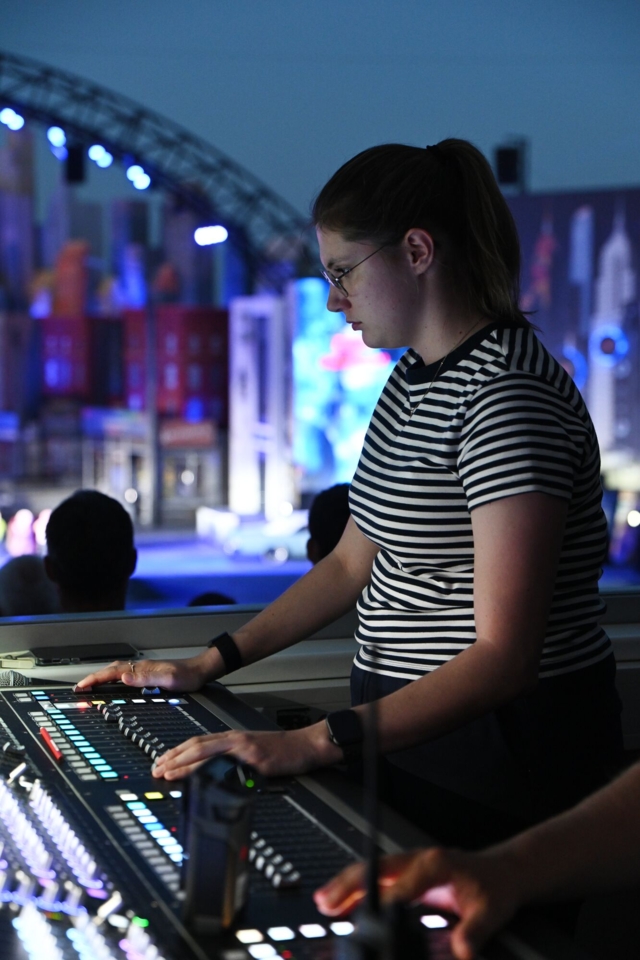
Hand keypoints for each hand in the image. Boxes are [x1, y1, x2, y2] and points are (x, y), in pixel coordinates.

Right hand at [75, 655, 210, 692]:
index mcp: (141, 668)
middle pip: (111, 670)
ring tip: (90, 685)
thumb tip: (124, 678)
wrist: (200, 671)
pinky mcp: (148, 674)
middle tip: (80, 687)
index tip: (82, 686)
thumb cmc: (187, 676)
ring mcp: (143, 670)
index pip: (112, 672)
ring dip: (102, 678)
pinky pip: (124, 675)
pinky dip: (113, 679)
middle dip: (93, 678)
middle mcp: (140, 667)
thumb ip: (146, 679)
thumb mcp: (168, 680)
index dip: (95, 679)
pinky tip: (114, 684)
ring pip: (117, 671)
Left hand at [152, 722, 342, 779]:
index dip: (176, 751)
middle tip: (157, 768)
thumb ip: (231, 754)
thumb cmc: (282, 750)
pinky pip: (230, 768)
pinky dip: (214, 773)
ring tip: (168, 773)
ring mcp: (245, 751)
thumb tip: (208, 768)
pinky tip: (202, 780)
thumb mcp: (252, 748)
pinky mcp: (256, 762)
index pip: (197, 742)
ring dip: (185, 764)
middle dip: (173, 758)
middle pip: (197, 746)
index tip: (161, 760)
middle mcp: (236, 741)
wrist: (307, 745)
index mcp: (233, 738)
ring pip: (208, 754)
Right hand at [314, 847, 523, 959]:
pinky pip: (377, 876)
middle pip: (376, 868)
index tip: (365, 920)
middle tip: (327, 902)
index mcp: (436, 864)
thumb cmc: (494, 887)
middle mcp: (418, 859)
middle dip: (349, 885)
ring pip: (372, 869)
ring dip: (347, 884)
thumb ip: (473, 932)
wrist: (501, 871)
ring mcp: (411, 862)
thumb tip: (461, 951)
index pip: (403, 885)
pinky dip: (357, 888)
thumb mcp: (490, 912)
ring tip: (324, 901)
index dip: (384, 902)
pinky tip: (343, 903)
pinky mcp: (408, 871)